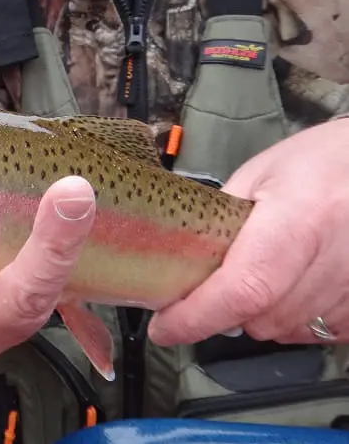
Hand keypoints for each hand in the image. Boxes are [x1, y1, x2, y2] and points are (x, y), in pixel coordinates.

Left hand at [149, 118, 348, 345]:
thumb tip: (180, 262)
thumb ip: (219, 220)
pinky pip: (315, 333)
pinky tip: (293, 284)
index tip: (164, 327)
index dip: (198, 316)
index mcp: (301, 219)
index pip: (244, 288)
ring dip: (260, 314)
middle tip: (214, 281)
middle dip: (224, 310)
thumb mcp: (257, 176)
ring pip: (286, 331)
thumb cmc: (318, 162)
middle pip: (262, 317)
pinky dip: (293, 318)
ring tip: (264, 270)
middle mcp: (337, 259)